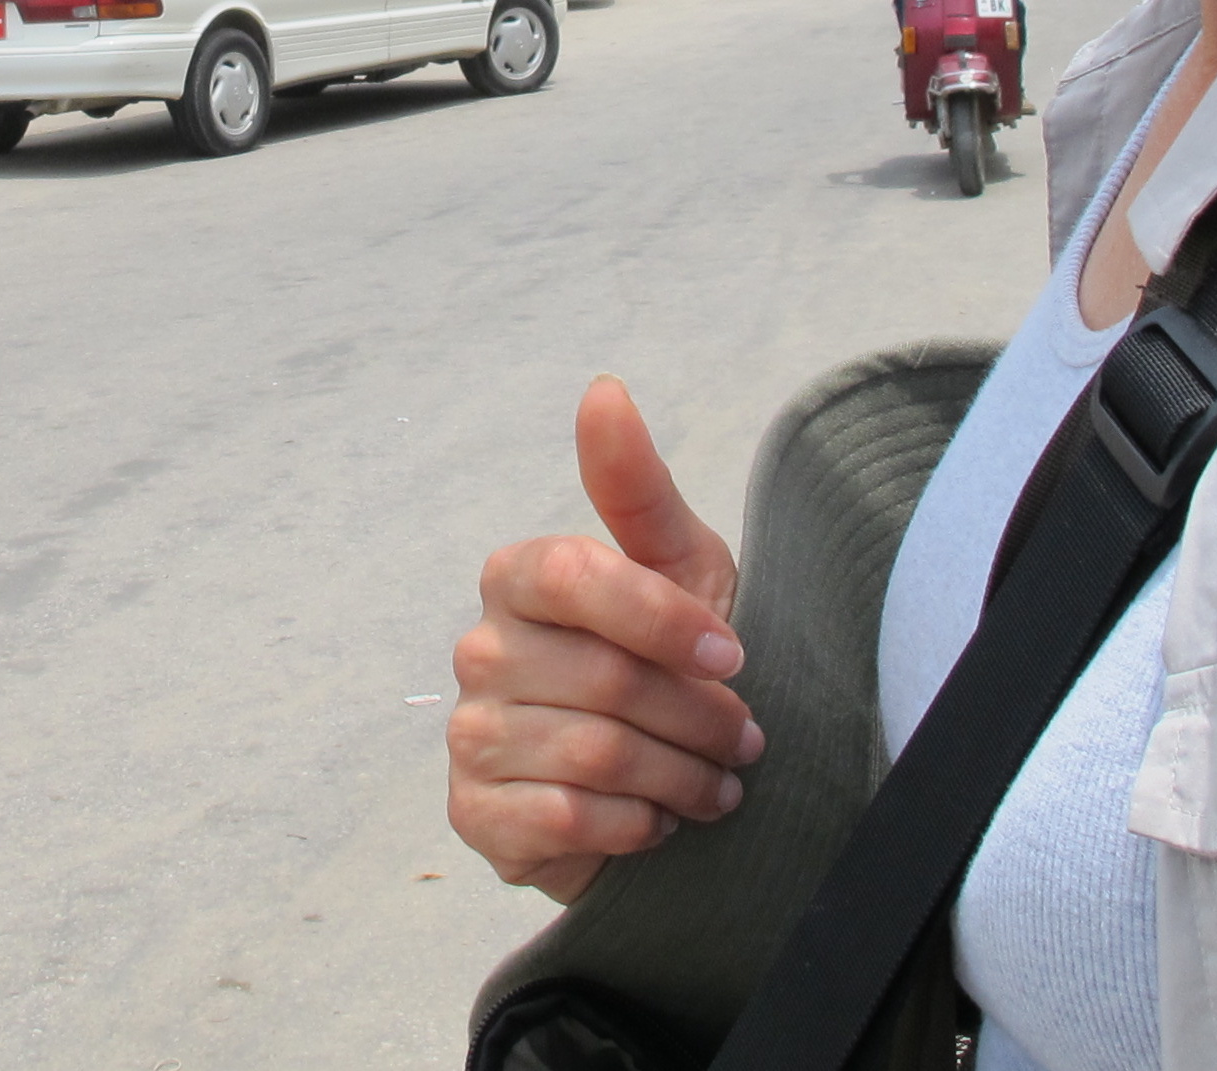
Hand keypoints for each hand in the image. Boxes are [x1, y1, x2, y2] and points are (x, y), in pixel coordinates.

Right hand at [448, 378, 761, 901]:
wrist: (653, 789)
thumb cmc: (668, 664)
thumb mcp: (677, 569)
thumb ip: (637, 488)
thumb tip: (603, 390)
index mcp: (517, 578)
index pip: (575, 574)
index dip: (663, 618)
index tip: (733, 653)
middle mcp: (478, 650)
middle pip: (604, 676)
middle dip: (698, 716)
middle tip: (746, 738)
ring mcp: (469, 733)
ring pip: (595, 752)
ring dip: (681, 777)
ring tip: (718, 785)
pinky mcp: (474, 814)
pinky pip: (565, 818)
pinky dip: (635, 826)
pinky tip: (659, 822)